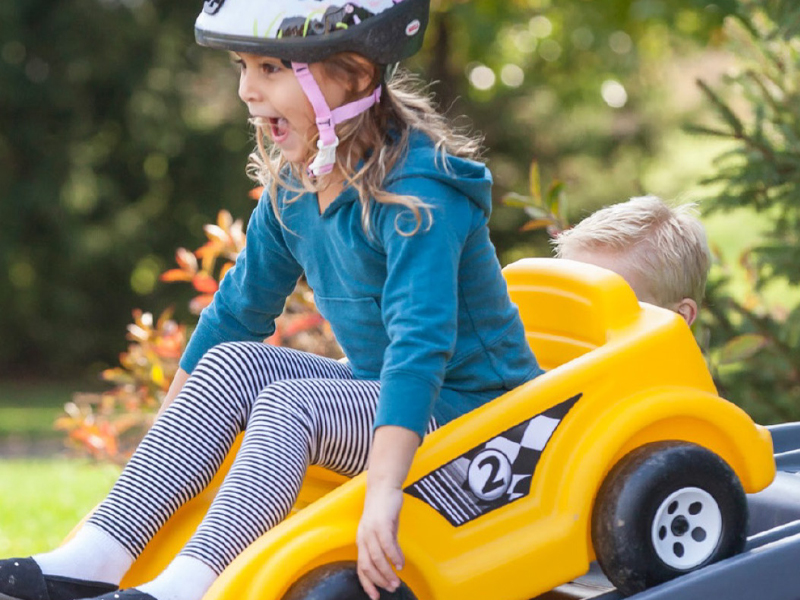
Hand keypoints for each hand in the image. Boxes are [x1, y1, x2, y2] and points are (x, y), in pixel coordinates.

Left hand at [357, 482, 404, 599]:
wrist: (384, 486)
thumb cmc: (384, 508)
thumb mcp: (386, 531)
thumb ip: (389, 546)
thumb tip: (396, 564)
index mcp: (362, 541)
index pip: (361, 567)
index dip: (367, 584)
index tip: (376, 596)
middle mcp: (363, 537)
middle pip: (367, 566)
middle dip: (379, 581)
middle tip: (392, 588)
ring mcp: (371, 530)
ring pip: (376, 558)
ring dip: (387, 572)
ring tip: (397, 580)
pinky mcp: (381, 523)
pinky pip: (386, 545)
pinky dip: (393, 557)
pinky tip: (400, 564)